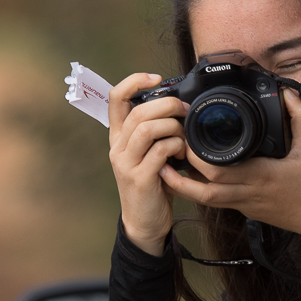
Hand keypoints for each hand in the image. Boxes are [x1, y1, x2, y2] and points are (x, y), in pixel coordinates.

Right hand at [108, 73, 189, 255]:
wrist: (144, 222)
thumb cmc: (153, 184)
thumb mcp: (148, 154)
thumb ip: (155, 132)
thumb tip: (178, 106)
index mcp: (118, 137)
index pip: (115, 98)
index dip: (134, 81)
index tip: (156, 78)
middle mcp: (117, 148)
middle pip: (138, 111)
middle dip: (167, 105)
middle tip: (185, 111)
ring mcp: (126, 163)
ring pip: (147, 128)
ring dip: (172, 127)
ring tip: (184, 136)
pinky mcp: (140, 178)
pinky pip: (159, 151)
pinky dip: (176, 147)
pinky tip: (183, 154)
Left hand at [158, 88, 300, 259]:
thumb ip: (299, 118)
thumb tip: (289, 93)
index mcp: (260, 176)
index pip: (217, 171)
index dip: (196, 158)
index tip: (185, 139)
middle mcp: (247, 193)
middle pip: (202, 191)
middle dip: (180, 175)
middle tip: (167, 153)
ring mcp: (245, 205)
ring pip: (204, 201)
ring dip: (183, 187)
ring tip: (166, 169)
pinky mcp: (246, 210)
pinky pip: (216, 203)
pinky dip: (199, 192)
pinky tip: (191, 179)